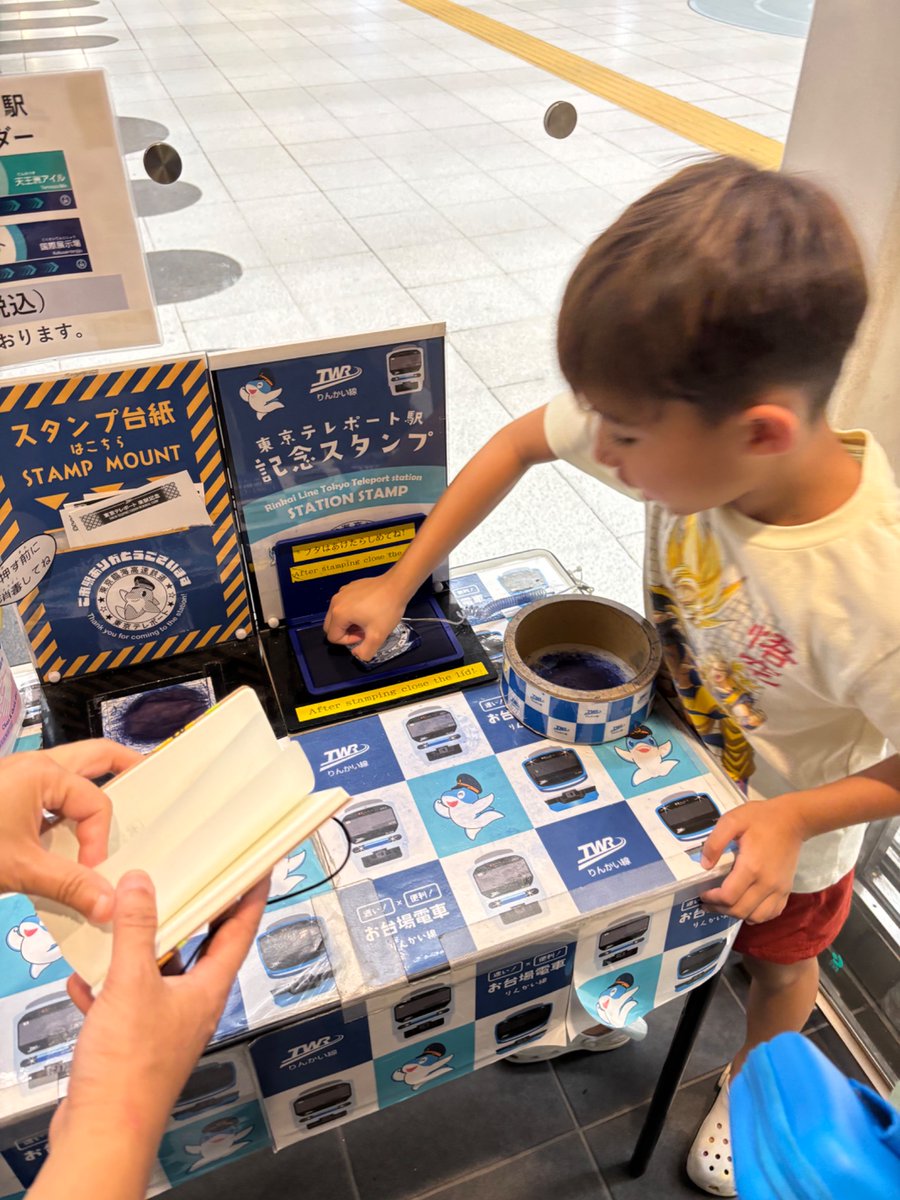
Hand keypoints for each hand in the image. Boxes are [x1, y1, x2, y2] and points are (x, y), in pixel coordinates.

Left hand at [0, 740, 141, 921]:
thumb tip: (111, 905)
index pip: (95, 803)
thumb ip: (70, 885)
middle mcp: (34, 766)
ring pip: (69, 773)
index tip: (91, 874)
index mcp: (43, 773)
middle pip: (93, 756)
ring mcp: (17, 777)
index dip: (98, 841)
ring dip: (92, 787)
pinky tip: (67, 834)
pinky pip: (47, 793)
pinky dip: (64, 807)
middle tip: (150, 779)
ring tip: (119, 802)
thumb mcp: (20, 868)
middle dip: (123, 767)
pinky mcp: (4, 795)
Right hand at [55, 871, 267, 1154]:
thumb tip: (142, 887)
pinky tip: (89, 976)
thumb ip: (137, 930)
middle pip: (203, 946)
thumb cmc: (131, 1076)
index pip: (241, 930)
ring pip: (161, 970)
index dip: (251, 895)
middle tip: (195, 879)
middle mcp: (194, 1004)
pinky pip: (127, 998)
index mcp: (209, 989)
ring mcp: (166, 1023)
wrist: (103, 1132)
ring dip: (145, 945)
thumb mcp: (132, 984)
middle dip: (197, 911)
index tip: (257, 869)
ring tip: (130, 919)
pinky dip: (110, 982)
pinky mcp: (137, 1040)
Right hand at [323, 573, 408, 660]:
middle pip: (330, 626)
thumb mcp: (377, 636)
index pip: (333, 637)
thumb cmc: (387, 608)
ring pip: (336, 615)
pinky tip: (368, 610)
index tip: (363, 635)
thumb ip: (365, 652)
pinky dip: (352, 611)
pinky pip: (343, 604)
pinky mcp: (349, 587)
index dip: (348, 641)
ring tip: (366, 620)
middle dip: (345, 633)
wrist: (396, 586)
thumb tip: (358, 654)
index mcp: (339, 614)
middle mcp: (336, 602)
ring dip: (348, 622)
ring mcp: (342, 592)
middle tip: (363, 630)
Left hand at [699, 797, 804, 922]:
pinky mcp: (787, 890)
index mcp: (752, 867)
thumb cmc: (760, 818)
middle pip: (740, 910)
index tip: (702, 894)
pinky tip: (746, 907)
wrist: (792, 820)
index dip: (712, 899)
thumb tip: (705, 865)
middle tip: (708, 902)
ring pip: (756, 917)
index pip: (729, 897)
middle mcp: (767, 883)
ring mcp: (779, 889)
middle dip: (720, 909)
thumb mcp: (732, 820)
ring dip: (738, 915)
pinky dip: (757, 916)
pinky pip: (772, 913)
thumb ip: (715, 842)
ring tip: (725, 906)